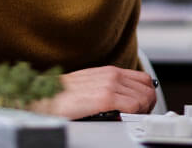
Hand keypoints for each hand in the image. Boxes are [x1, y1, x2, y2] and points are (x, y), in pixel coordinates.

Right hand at [29, 66, 156, 118]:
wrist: (43, 96)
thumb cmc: (62, 95)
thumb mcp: (90, 85)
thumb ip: (109, 88)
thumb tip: (124, 99)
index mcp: (110, 71)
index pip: (144, 79)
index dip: (146, 95)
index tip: (141, 108)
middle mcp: (113, 75)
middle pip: (148, 88)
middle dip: (147, 105)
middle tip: (137, 116)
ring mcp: (110, 85)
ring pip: (145, 98)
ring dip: (142, 111)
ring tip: (129, 119)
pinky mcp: (105, 97)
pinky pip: (134, 106)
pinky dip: (134, 115)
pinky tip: (122, 119)